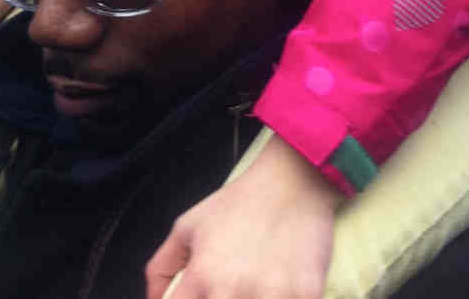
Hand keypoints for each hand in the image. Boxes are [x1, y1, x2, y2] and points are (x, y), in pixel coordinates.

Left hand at [146, 134, 341, 298]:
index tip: (199, 296)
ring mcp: (272, 296)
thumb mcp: (189, 225)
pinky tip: (279, 287)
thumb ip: (162, 266)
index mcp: (203, 274)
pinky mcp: (307, 295)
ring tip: (254, 286)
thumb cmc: (241, 203)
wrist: (293, 181)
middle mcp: (233, 290)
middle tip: (228, 287)